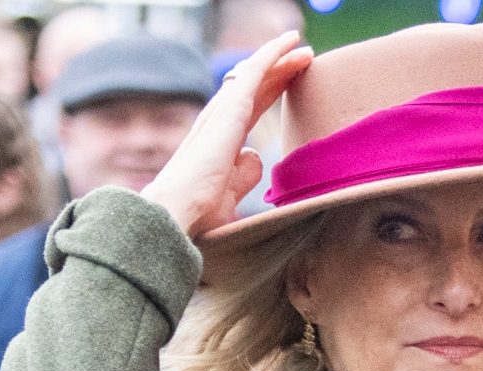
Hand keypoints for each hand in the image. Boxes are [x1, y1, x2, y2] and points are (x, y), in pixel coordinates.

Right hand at [139, 31, 311, 242]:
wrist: (178, 212)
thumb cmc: (198, 215)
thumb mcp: (230, 196)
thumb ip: (243, 175)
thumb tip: (256, 158)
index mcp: (222, 138)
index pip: (253, 106)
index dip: (273, 91)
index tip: (294, 81)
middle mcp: (220, 118)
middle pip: (256, 87)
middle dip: (281, 71)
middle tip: (305, 58)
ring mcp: (223, 110)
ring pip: (257, 74)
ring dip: (281, 58)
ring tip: (304, 48)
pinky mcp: (230, 108)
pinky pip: (255, 71)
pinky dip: (272, 54)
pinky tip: (289, 42)